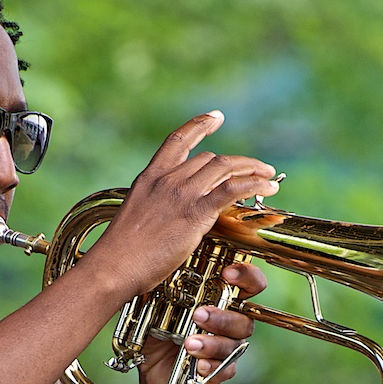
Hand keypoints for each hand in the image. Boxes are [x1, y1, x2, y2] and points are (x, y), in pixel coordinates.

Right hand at [86, 111, 278, 298]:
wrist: (113, 266)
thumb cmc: (121, 254)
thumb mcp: (136, 218)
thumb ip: (156, 209)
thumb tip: (171, 217)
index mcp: (149, 178)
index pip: (177, 140)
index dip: (199, 125)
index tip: (216, 117)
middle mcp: (166, 179)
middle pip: (210, 158)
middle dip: (239, 162)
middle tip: (258, 169)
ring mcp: (180, 194)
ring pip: (224, 168)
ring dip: (252, 170)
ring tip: (269, 178)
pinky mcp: (194, 212)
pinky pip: (231, 189)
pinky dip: (253, 184)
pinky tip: (267, 187)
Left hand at [136, 261, 267, 383]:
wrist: (147, 363)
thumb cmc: (157, 323)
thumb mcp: (159, 298)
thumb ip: (170, 278)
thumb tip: (168, 255)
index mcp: (223, 298)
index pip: (250, 283)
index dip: (246, 276)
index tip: (227, 273)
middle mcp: (230, 322)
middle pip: (245, 319)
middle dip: (223, 317)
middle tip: (199, 315)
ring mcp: (226, 347)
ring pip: (234, 345)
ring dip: (213, 343)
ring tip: (189, 343)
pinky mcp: (219, 371)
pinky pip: (225, 369)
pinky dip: (211, 366)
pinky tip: (198, 364)